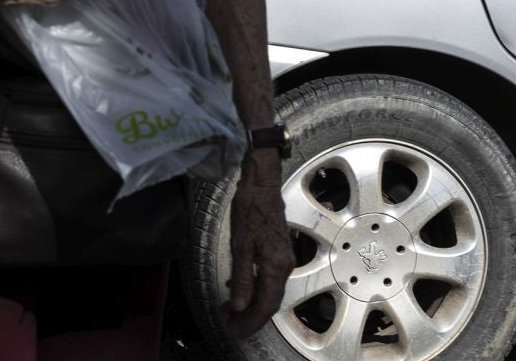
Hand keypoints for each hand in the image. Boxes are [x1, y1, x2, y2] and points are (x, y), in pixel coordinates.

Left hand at [226, 155, 294, 336]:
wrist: (261, 185)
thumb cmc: (249, 209)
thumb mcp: (240, 245)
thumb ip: (241, 278)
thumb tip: (239, 305)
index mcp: (276, 266)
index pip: (266, 305)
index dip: (251, 322)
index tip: (235, 330)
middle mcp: (285, 266)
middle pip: (269, 302)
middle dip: (250, 318)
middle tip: (230, 325)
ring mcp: (284, 260)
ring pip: (269, 292)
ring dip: (251, 305)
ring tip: (230, 312)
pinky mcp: (278, 253)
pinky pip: (268, 280)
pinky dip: (254, 290)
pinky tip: (238, 290)